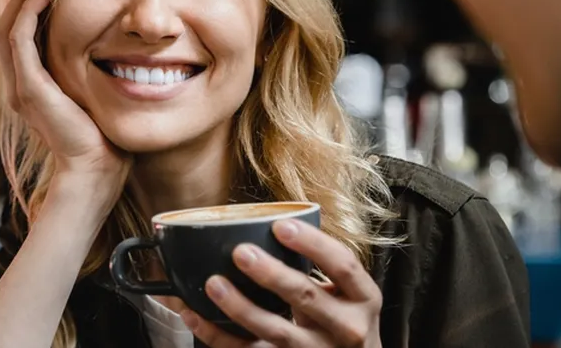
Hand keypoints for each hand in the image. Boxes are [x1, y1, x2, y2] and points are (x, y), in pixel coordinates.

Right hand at [0, 0, 130, 189]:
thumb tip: (121, 46)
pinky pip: (19, 40)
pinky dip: (29, 12)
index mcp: (33, 85)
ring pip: (8, 25)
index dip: (29, 0)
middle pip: (8, 22)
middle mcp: (21, 83)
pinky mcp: (29, 89)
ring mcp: (21, 86)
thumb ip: (96, 71)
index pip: (22, 32)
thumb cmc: (105, 138)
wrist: (96, 171)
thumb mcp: (97, 94)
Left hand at [182, 220, 381, 347]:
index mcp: (363, 298)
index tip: (281, 226)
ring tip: (214, 284)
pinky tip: (197, 316)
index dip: (313, 244)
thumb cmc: (346, 321)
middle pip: (306, 297)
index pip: (343, 265)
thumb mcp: (350, 294)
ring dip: (241, 308)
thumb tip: (270, 225)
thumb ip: (322, 267)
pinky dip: (219, 336)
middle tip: (241, 252)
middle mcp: (347, 328)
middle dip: (271, 274)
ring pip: (277, 331)